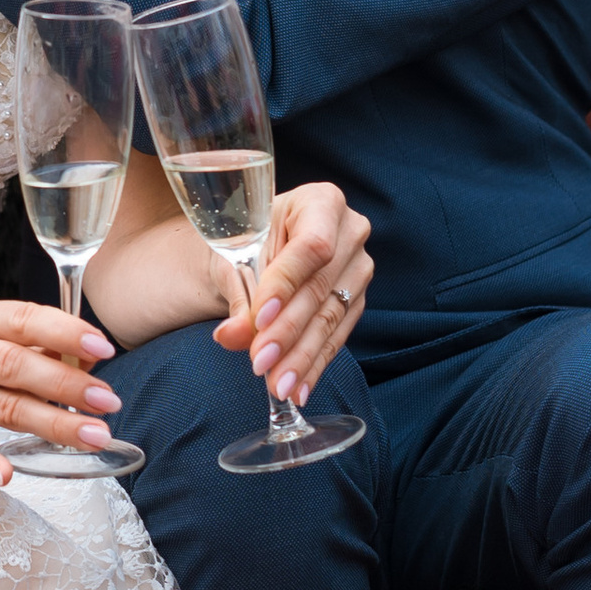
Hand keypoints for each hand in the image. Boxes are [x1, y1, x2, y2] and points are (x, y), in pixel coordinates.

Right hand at [0, 297, 123, 485]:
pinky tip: (7, 474)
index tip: (105, 349)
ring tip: (94, 435)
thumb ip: (45, 347)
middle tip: (108, 400)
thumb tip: (91, 361)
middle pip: (13, 364)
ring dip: (55, 423)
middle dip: (67, 383)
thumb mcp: (3, 345)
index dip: (66, 332)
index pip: (21, 319)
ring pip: (4, 406)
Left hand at [211, 184, 372, 402]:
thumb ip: (237, 296)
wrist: (255, 249)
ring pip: (330, 318)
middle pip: (320, 288)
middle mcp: (350, 231)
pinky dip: (314, 364)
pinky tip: (298, 387)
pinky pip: (337, 336)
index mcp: (321, 202)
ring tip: (277, 385)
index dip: (285, 285)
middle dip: (288, 332)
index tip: (258, 320)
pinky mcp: (357, 300)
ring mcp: (359, 268)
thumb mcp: (234, 259)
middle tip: (260, 364)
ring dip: (301, 357)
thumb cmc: (244, 242)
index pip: (311, 247)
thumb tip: (231, 336)